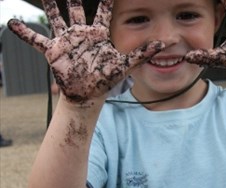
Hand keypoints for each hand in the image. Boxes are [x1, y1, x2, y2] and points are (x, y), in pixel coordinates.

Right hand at [8, 0, 163, 104]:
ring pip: (56, 17)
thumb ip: (142, 53)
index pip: (102, 9)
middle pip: (75, 8)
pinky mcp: (52, 51)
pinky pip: (35, 39)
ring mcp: (66, 40)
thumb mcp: (125, 65)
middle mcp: (81, 33)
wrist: (88, 94)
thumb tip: (164, 45)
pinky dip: (24, 32)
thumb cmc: (106, 80)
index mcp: (98, 33)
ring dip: (49, 5)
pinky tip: (11, 23)